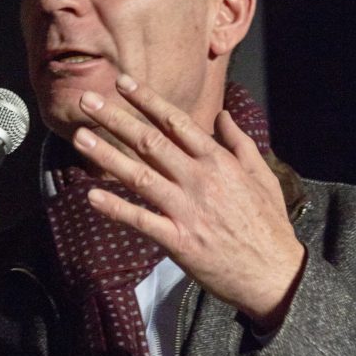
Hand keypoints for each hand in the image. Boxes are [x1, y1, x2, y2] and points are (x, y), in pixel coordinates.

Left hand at [71, 75, 305, 329]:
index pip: (175, 121)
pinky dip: (116, 208)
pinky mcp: (178, 241)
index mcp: (218, 161)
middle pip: (150, 141)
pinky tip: (91, 196)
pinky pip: (141, 220)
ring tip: (80, 137)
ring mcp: (187, 210)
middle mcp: (199, 179)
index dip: (146, 100)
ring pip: (140, 176)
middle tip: (87, 99)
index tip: (122, 82)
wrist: (275, 273)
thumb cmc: (268, 224)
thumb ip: (240, 142)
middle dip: (116, 118)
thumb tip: (223, 115)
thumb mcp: (262, 175)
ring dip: (107, 155)